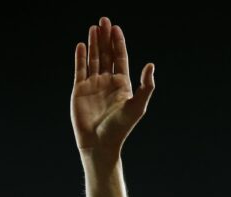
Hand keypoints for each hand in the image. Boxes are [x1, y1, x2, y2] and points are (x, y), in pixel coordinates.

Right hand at [71, 17, 154, 155]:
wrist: (99, 143)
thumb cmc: (120, 128)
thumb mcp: (137, 106)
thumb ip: (146, 86)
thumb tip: (151, 65)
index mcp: (122, 85)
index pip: (120, 58)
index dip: (118, 43)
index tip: (116, 28)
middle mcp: (107, 82)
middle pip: (107, 55)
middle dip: (105, 38)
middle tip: (104, 20)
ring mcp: (93, 85)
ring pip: (94, 59)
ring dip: (94, 43)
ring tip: (93, 27)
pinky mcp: (79, 90)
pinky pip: (80, 70)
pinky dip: (81, 57)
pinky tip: (81, 45)